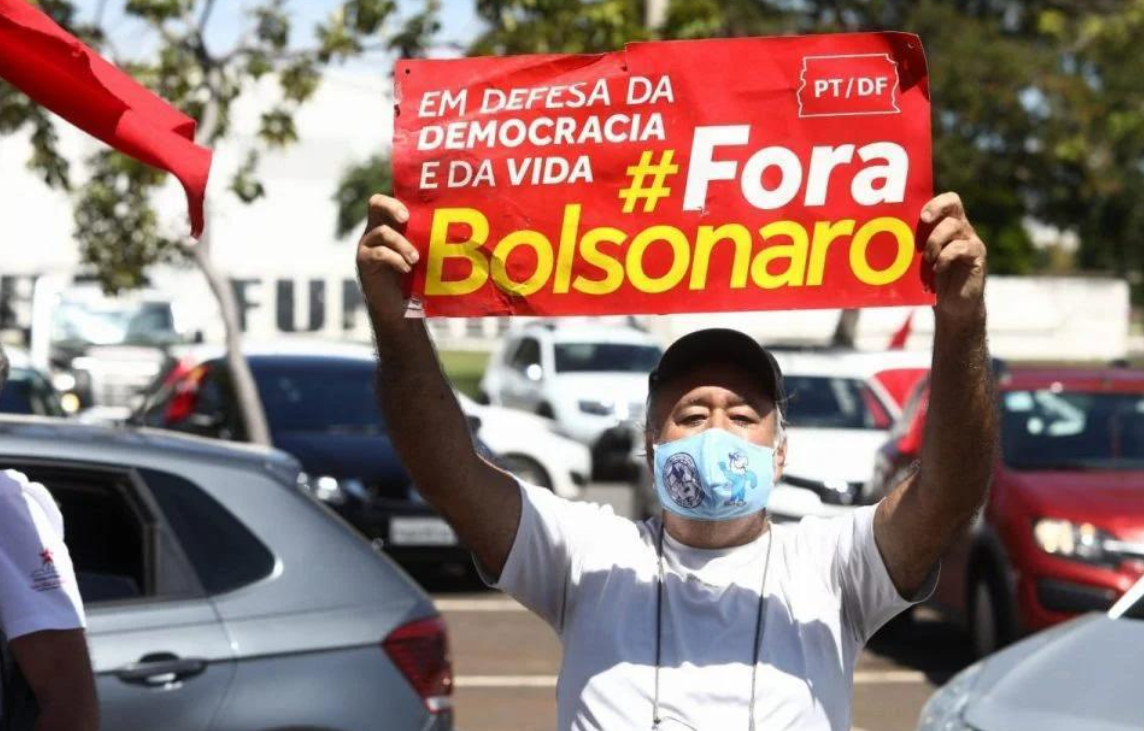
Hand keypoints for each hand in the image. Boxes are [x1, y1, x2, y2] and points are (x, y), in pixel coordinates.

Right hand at [356, 194, 419, 322]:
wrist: (397, 305)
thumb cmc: (414, 276)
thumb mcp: (421, 254)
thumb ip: (427, 240)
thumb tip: (461, 232)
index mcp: (390, 223)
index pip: (390, 199)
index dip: (399, 198)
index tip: (413, 208)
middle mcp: (376, 229)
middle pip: (375, 203)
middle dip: (392, 207)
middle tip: (406, 218)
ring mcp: (368, 244)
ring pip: (383, 232)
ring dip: (403, 244)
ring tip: (416, 258)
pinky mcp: (365, 261)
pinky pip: (379, 253)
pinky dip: (396, 259)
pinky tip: (407, 268)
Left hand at [921, 192, 986, 324]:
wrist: (952, 307)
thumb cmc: (931, 281)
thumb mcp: (917, 261)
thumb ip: (909, 247)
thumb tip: (877, 239)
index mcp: (945, 224)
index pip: (945, 200)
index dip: (933, 202)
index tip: (919, 215)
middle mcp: (960, 228)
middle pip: (953, 203)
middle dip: (935, 208)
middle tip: (923, 220)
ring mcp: (969, 241)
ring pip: (953, 226)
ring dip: (935, 240)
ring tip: (927, 258)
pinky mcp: (977, 256)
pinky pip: (961, 247)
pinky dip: (945, 256)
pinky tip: (937, 268)